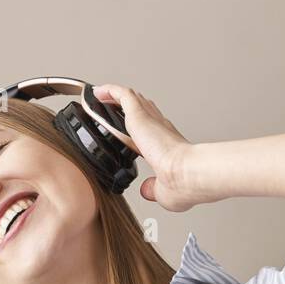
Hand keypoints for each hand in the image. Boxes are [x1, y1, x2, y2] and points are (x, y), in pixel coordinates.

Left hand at [91, 83, 200, 211]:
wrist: (187, 174)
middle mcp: (161, 130)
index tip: (133, 130)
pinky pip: (123, 96)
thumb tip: (146, 190)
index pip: (154, 130)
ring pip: (133, 100)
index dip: (143, 128)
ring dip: (117, 97)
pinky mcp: (141, 116)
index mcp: (168, 147)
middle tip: (113, 106)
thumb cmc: (183, 184)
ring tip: (101, 96)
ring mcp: (151, 121)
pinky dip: (110, 91)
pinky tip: (98, 92)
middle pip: (144, 110)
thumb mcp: (163, 192)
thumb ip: (152, 189)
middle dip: (129, 107)